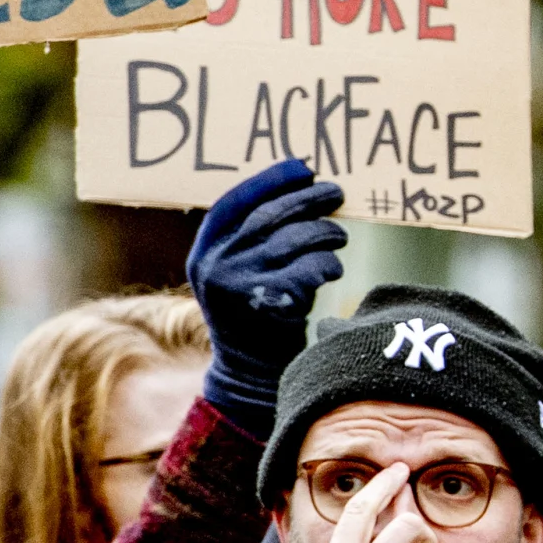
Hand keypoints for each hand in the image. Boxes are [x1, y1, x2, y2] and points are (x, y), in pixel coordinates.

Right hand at [188, 158, 349, 420]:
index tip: (301, 168)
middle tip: (335, 192)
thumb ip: (256, 238)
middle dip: (307, 200)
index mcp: (204, 253)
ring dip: (324, 233)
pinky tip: (332, 268)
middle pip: (267, 217)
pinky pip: (308, 271)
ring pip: (292, 241)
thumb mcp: (241, 272)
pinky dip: (327, 265)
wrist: (252, 374)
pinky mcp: (267, 307)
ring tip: (338, 237)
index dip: (268, 180)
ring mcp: (238, 287)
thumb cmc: (259, 313)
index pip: (232, 203)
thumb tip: (304, 188)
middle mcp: (214, 267)